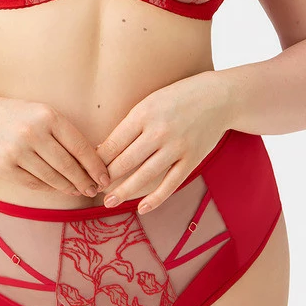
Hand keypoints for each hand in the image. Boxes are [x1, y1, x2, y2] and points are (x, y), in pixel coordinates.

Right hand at [0, 93, 110, 196]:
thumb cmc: (16, 117)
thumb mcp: (41, 114)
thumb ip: (63, 133)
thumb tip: (91, 161)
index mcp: (47, 116)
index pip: (79, 146)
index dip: (95, 165)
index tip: (105, 177)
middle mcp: (32, 132)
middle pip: (67, 165)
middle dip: (85, 181)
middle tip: (94, 190)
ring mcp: (16, 151)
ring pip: (52, 177)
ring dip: (69, 187)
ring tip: (79, 191)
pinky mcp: (4, 167)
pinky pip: (34, 183)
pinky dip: (49, 188)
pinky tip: (58, 189)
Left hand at [94, 71, 228, 213]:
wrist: (218, 98)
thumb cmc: (177, 99)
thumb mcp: (150, 102)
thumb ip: (130, 125)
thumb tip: (103, 150)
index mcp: (144, 113)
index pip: (114, 143)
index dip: (98, 161)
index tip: (87, 171)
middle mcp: (159, 131)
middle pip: (125, 161)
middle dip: (107, 178)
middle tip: (93, 188)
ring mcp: (177, 147)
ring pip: (144, 175)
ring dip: (124, 191)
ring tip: (108, 202)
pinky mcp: (192, 159)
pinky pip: (170, 183)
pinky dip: (155, 198)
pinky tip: (141, 208)